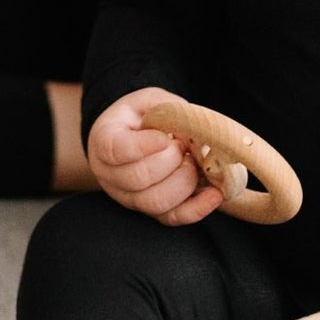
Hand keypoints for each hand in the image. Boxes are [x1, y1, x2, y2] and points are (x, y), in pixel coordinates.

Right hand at [87, 88, 221, 225]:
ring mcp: (128, 197)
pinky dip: (198, 208)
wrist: (131, 138)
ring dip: (184, 182)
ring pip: (155, 202)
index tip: (165, 137)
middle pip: (138, 178)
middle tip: (182, 145)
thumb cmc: (140, 117)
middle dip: (170, 161)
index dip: (144, 146)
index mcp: (104, 140)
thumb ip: (168, 110)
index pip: (117, 150)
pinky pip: (173, 218)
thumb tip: (196, 133)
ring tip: (192, 162)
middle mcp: (110, 175)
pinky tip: (215, 194)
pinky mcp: (151, 212)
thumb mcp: (149, 101)